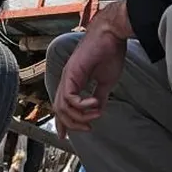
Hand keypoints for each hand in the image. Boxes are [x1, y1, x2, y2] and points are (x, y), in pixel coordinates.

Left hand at [54, 8, 129, 139]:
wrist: (112, 35)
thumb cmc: (110, 54)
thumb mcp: (106, 82)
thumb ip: (100, 96)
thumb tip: (98, 110)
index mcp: (73, 81)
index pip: (62, 106)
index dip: (62, 122)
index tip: (64, 136)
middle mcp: (66, 80)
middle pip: (59, 110)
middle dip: (72, 124)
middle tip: (89, 128)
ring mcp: (67, 76)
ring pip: (62, 106)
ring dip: (79, 116)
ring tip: (95, 114)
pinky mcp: (72, 72)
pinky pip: (70, 98)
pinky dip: (82, 105)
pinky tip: (95, 103)